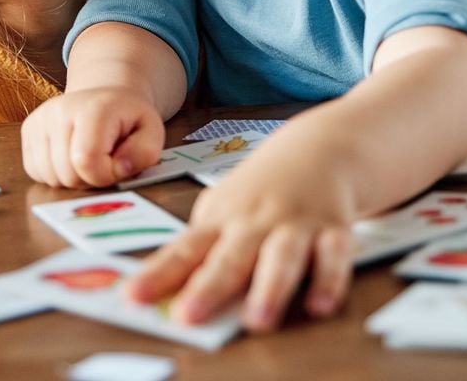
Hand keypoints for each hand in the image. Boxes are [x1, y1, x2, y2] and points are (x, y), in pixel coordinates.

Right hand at [20, 87, 164, 188]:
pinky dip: (55, 174)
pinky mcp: (28, 129)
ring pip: (50, 177)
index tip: (118, 164)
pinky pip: (36, 172)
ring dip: (72, 179)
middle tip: (104, 160)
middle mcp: (60, 109)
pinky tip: (70, 157)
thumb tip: (119, 168)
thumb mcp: (152, 131)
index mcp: (93, 108)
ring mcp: (40, 118)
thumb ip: (145, 153)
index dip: (106, 174)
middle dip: (90, 179)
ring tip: (88, 157)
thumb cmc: (128, 119)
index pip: (86, 161)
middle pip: (67, 175)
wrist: (106, 97)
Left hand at [127, 130, 354, 332]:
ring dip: (269, 288)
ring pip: (281, 257)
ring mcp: (294, 224)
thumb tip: (165, 292)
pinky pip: (334, 256)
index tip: (133, 296)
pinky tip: (321, 305)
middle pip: (230, 257)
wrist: (317, 147)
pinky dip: (330, 279)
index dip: (158, 274)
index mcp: (222, 220)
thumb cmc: (261, 190)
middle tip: (188, 315)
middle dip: (209, 287)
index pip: (184, 250)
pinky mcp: (333, 229)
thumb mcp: (224, 210)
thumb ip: (202, 250)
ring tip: (258, 320)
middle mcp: (255, 222)